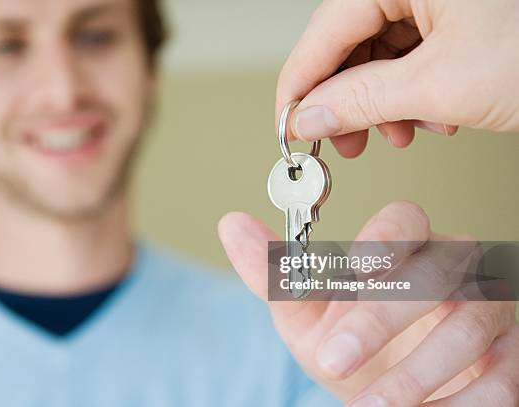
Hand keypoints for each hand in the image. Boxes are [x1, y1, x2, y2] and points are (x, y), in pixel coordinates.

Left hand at [219, 201, 518, 404]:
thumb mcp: (306, 316)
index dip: (379, 244)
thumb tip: (230, 224)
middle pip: (433, 272)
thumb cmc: (348, 347)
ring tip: (371, 405)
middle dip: (381, 316)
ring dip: (415, 372)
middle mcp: (454, 270)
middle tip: (334, 358)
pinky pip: (499, 379)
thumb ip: (275, 275)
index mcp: (406, 248)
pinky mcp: (512, 362)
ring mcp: (490, 313)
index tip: (345, 277)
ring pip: (468, 326)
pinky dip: (459, 404)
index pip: (403, 221)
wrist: (386, 397)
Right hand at [276, 0, 518, 157]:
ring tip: (401, 133)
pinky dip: (414, 95)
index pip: (324, 32)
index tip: (288, 126)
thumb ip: (362, 99)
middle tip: (341, 142)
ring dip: (384, 104)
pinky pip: (413, 57)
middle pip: (350, 44)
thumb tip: (310, 116)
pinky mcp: (457, 17)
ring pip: (381, 55)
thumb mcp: (442, 83)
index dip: (300, 86)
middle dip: (347, 101)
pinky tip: (432, 116)